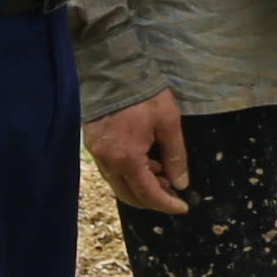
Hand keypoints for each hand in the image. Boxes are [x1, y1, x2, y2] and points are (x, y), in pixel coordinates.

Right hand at [86, 90, 192, 216]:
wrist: (114, 69)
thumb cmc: (145, 94)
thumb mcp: (169, 123)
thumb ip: (175, 156)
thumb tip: (180, 184)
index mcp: (127, 159)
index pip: (148, 194)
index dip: (166, 204)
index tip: (183, 207)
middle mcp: (108, 162)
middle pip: (129, 196)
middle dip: (152, 200)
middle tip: (172, 192)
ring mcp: (97, 154)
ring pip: (118, 185)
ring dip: (140, 188)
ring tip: (161, 174)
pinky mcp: (92, 144)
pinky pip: (111, 171)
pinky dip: (128, 175)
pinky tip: (144, 163)